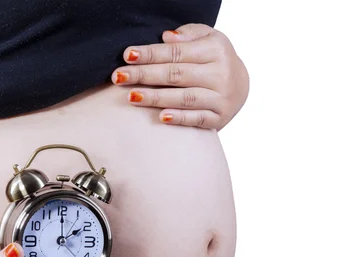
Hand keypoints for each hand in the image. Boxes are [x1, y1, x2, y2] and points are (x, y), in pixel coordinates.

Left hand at [111, 23, 249, 131]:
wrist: (240, 86)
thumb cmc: (214, 59)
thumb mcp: (207, 39)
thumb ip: (188, 35)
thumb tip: (166, 37)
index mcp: (216, 50)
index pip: (176, 52)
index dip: (150, 54)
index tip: (127, 55)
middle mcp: (221, 74)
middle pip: (176, 74)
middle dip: (144, 75)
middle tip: (119, 77)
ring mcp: (221, 98)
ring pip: (184, 97)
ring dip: (156, 98)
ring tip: (132, 96)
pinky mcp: (220, 118)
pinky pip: (198, 119)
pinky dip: (180, 118)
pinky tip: (161, 117)